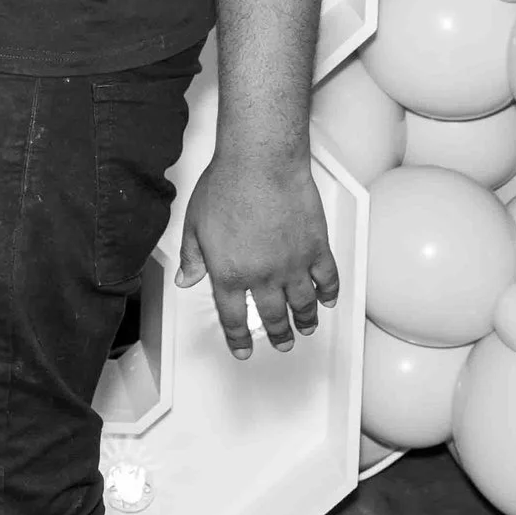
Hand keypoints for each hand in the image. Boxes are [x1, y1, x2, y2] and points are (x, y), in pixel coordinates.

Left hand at [176, 152, 338, 359]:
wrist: (261, 165)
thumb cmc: (226, 186)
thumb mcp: (194, 223)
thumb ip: (193, 256)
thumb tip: (186, 279)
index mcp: (229, 273)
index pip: (233, 317)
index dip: (238, 338)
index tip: (243, 349)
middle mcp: (263, 276)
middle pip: (272, 316)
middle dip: (277, 334)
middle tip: (283, 344)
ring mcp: (293, 265)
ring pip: (304, 304)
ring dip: (305, 320)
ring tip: (306, 328)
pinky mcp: (316, 248)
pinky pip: (328, 279)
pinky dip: (329, 292)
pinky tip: (328, 299)